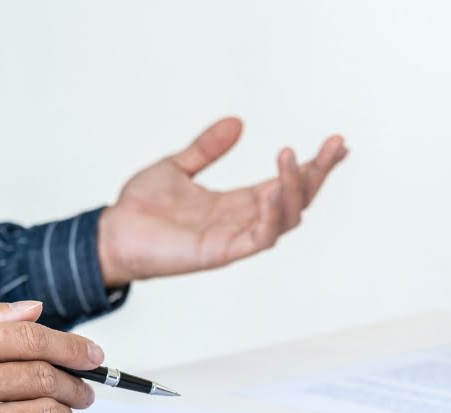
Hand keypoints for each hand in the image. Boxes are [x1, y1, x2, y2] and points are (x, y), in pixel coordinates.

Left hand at [97, 117, 347, 286]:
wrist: (112, 233)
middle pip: (297, 200)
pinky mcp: (222, 253)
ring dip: (296, 190)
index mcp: (237, 202)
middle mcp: (243, 220)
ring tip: (294, 159)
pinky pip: (260, 238)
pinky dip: (273, 217)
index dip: (313, 166)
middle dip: (319, 174)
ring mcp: (236, 238)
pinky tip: (273, 190)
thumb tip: (238, 122)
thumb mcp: (177, 166)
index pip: (286, 183)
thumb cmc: (141, 208)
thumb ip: (207, 148)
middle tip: (336, 146)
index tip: (337, 144)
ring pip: (286, 219)